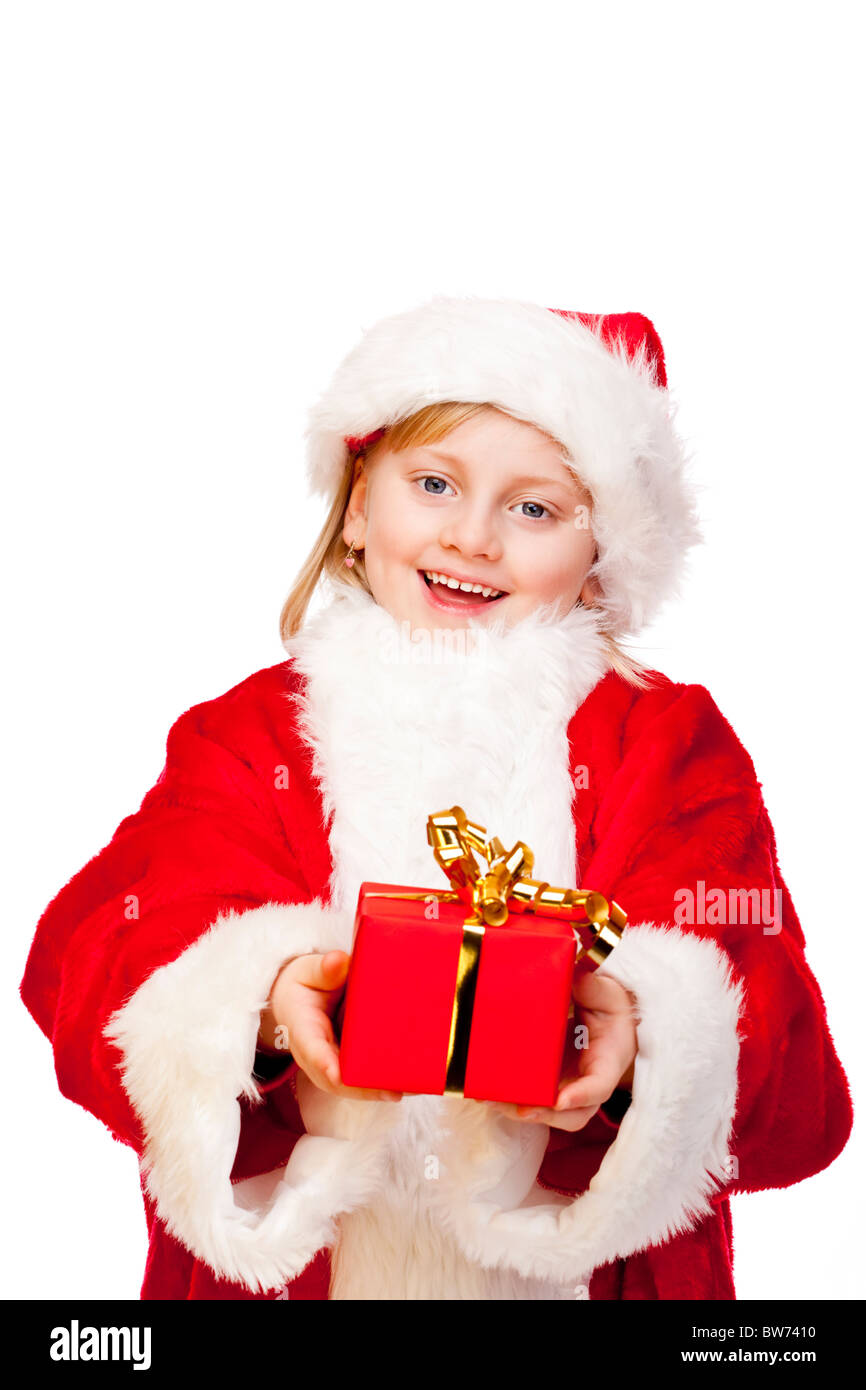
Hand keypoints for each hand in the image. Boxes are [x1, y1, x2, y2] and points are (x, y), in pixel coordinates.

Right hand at [260, 951, 402, 1102]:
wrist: (299, 1001)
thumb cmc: (306, 986)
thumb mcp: (308, 972)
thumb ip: (323, 969)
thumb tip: (338, 962)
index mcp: (303, 1031)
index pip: (313, 1052)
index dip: (326, 1065)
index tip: (339, 1076)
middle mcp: (317, 1056)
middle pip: (337, 1080)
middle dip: (364, 1089)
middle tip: (394, 1091)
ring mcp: (334, 1064)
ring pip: (354, 1086)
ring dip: (380, 1090)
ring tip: (412, 1088)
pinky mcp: (350, 1064)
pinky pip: (365, 1078)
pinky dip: (386, 1082)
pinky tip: (414, 1083)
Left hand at [490, 967, 637, 1131]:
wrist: (606, 1016)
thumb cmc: (608, 1007)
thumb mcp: (605, 993)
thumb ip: (591, 986)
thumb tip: (574, 975)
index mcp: (608, 1060)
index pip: (600, 1085)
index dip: (581, 1095)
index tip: (559, 1100)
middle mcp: (589, 1082)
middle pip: (573, 1114)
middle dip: (544, 1115)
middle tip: (519, 1109)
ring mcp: (570, 1086)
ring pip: (551, 1113)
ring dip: (520, 1111)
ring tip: (491, 1100)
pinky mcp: (551, 1083)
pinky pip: (534, 1100)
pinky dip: (512, 1101)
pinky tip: (487, 1093)